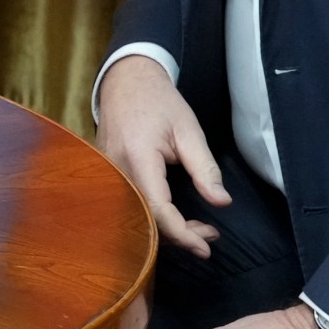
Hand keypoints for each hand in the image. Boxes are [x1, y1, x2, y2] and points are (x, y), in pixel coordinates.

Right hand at [95, 52, 231, 257]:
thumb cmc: (159, 103)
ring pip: (136, 217)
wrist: (126, 82)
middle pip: (145, 220)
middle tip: (210, 233)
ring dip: (167, 229)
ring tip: (198, 228)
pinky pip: (128, 206)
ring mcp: (107, 175)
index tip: (205, 247)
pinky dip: (152, 218)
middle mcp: (116, 171)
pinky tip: (174, 218)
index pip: (158, 209)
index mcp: (138, 158)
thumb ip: (205, 169)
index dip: (182, 234)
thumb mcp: (189, 131)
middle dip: (179, 235)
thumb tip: (221, 202)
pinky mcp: (106, 177)